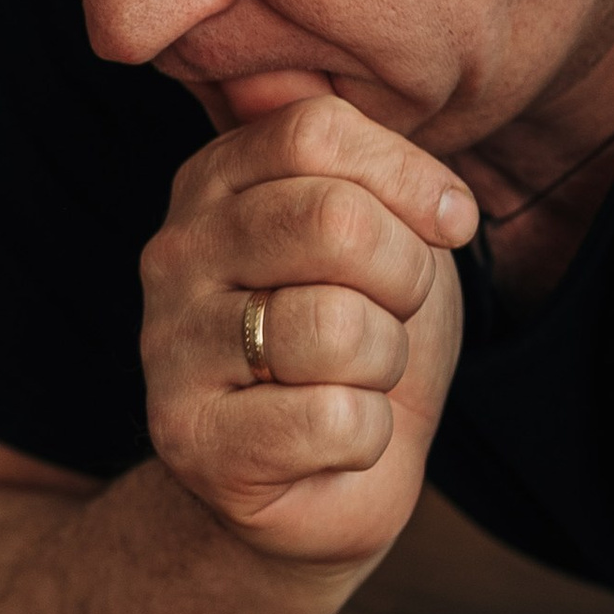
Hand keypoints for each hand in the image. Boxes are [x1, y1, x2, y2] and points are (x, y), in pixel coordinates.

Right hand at [140, 92, 475, 567]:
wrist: (319, 481)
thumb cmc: (355, 345)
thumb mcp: (382, 235)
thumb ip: (381, 179)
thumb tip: (443, 199)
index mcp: (212, 181)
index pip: (316, 132)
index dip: (407, 177)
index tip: (445, 223)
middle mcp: (173, 254)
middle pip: (331, 222)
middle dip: (404, 277)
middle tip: (392, 313)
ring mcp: (168, 350)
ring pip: (336, 328)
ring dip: (383, 363)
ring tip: (355, 377)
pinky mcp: (189, 442)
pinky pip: (332, 420)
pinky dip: (365, 437)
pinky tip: (333, 438)